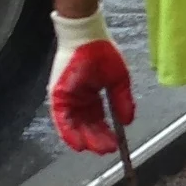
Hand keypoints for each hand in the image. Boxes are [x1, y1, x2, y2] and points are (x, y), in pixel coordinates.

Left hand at [50, 12, 135, 151]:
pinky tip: (79, 144)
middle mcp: (77, 99)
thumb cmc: (102, 52)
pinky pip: (62, 119)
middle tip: (108, 149)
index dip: (106, 132)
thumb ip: (122, 101)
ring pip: (75, 125)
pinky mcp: (58, 96)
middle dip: (97, 138)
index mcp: (91, 95)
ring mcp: (67, 98)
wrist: (86, 36)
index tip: (116, 143)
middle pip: (87, 125)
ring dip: (85, 139)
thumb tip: (128, 121)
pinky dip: (69, 133)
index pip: (98, 119)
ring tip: (97, 149)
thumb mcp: (118, 80)